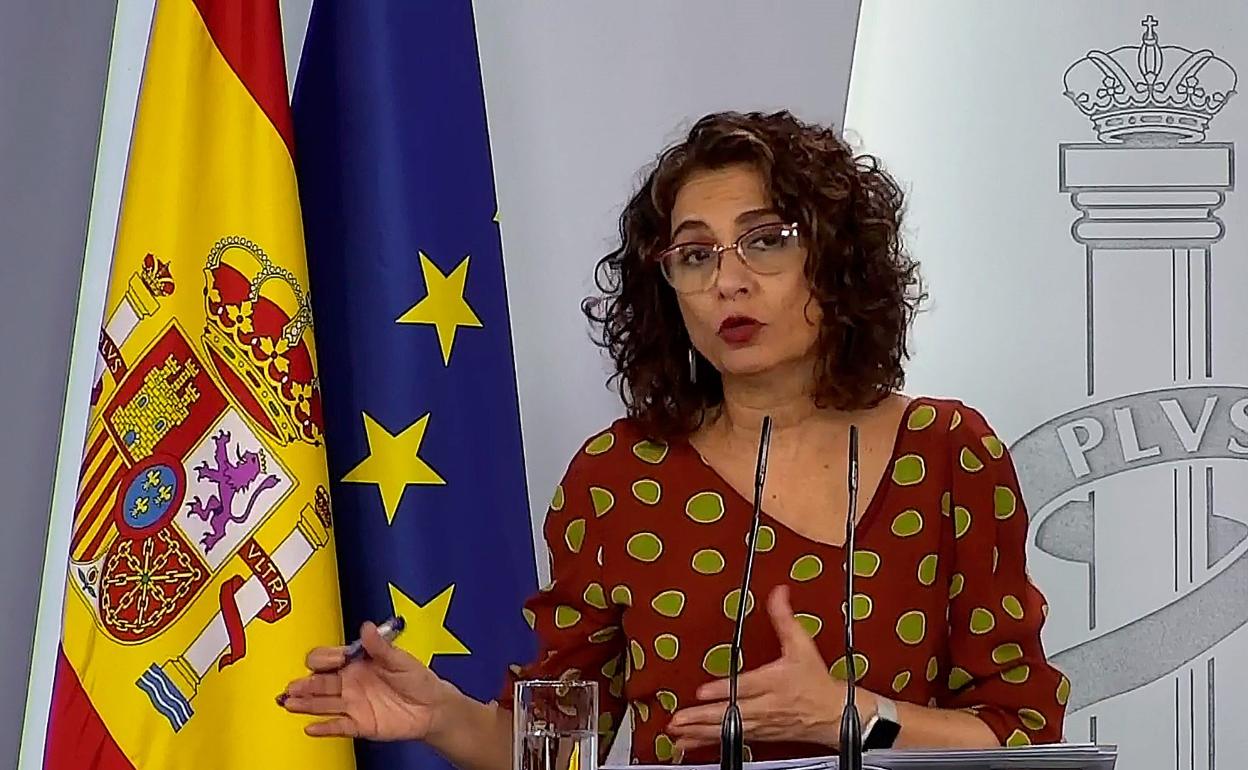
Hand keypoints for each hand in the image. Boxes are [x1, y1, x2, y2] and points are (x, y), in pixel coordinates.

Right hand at [279, 621, 459, 740]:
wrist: (433, 707)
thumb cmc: (418, 679)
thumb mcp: (401, 659)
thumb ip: (381, 646)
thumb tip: (366, 627)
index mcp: (357, 662)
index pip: (330, 658)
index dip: (328, 658)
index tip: (335, 660)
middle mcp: (350, 682)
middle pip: (319, 682)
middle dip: (305, 683)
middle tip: (293, 686)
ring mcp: (353, 703)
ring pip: (323, 703)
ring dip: (306, 703)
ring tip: (289, 703)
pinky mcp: (359, 723)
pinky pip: (338, 726)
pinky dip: (324, 728)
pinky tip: (310, 727)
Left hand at [667, 585, 873, 754]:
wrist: (833, 715)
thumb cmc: (816, 681)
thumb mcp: (803, 645)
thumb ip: (785, 619)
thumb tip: (778, 593)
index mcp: (775, 681)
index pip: (747, 686)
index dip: (725, 689)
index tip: (703, 691)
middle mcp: (766, 705)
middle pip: (732, 713)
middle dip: (704, 716)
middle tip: (679, 718)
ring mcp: (761, 723)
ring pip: (727, 730)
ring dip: (700, 731)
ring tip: (677, 731)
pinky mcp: (758, 735)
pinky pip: (729, 740)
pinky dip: (707, 742)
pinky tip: (687, 743)